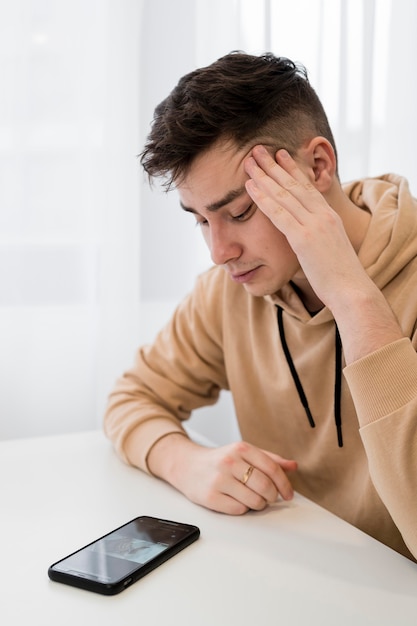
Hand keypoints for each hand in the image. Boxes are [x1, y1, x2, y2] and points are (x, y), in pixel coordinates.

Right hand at [148, 435, 296, 514]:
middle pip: (265, 486)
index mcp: (241, 448)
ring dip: (259, 504)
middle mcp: (229, 462)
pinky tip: (238, 500)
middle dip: (272, 497)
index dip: (284, 484)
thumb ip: (269, 459)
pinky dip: (243, 508)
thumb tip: (293, 466)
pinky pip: (239, 510)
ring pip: (254, 501)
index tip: (288, 494)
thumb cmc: (219, 460)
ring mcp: (219, 480)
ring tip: (253, 498)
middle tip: (270, 498)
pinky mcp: (210, 497)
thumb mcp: (243, 453)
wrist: (186, 465)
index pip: (272, 468)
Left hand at [244, 145, 367, 310]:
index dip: (292, 169)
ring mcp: (314, 225)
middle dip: (274, 165)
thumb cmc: (340, 276)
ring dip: (264, 176)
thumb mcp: (332, 249)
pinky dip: (263, 199)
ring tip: (249, 162)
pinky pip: (279, 214)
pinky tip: (250, 188)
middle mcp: (323, 215)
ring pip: (284, 194)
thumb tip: (312, 239)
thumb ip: (321, 237)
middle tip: (258, 150)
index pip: (308, 187)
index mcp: (330, 216)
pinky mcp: (304, 238)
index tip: (280, 155)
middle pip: (294, 184)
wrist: (351, 290)